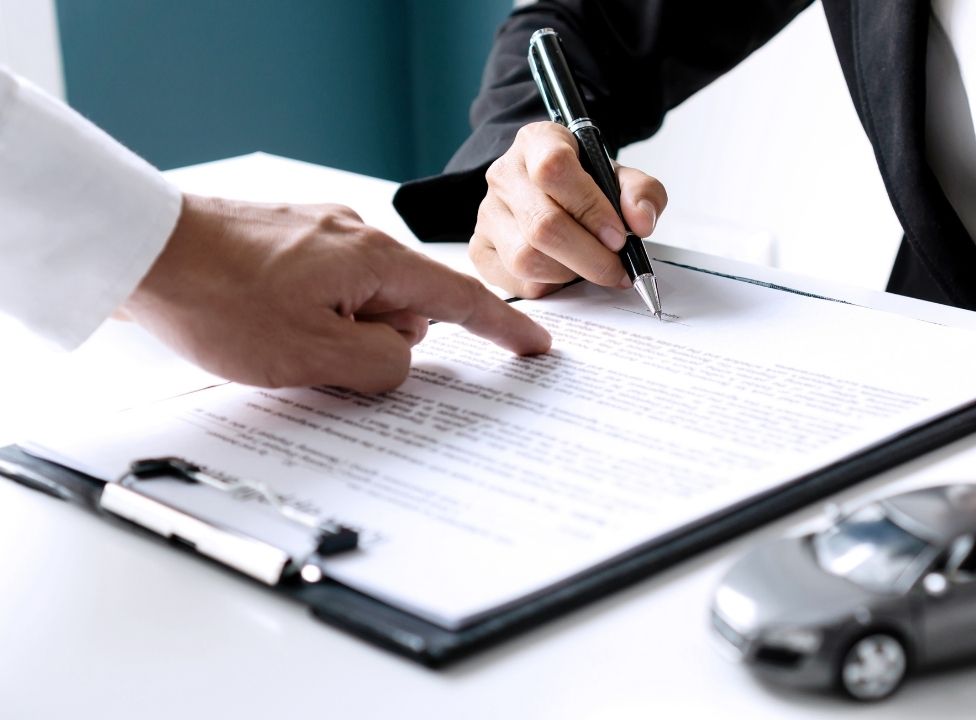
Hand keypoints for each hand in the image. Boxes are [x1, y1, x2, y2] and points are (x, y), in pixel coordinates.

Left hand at [119, 194, 550, 391]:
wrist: (137, 250)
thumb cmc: (217, 299)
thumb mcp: (313, 357)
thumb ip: (382, 366)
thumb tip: (403, 360)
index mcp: (374, 261)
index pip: (460, 299)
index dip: (503, 329)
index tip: (535, 347)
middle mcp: (354, 237)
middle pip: (402, 309)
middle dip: (378, 346)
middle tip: (323, 365)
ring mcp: (318, 235)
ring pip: (358, 303)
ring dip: (336, 334)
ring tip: (277, 344)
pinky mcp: (286, 241)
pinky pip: (324, 290)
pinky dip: (311, 317)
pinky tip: (265, 328)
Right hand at [471, 121, 667, 296]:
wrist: (555, 196)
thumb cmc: (587, 186)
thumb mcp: (621, 178)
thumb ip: (643, 193)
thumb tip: (640, 223)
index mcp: (537, 142)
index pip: (554, 169)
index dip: (591, 208)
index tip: (619, 235)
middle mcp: (504, 174)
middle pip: (542, 224)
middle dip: (590, 257)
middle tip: (617, 269)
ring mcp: (487, 213)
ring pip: (526, 258)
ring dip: (570, 274)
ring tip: (591, 268)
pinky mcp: (480, 249)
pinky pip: (514, 282)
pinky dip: (548, 287)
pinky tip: (564, 275)